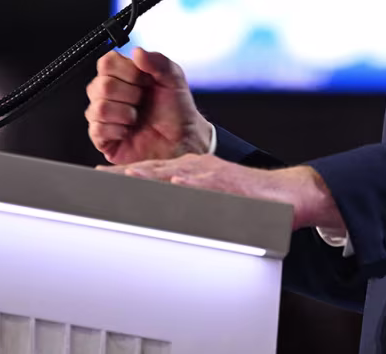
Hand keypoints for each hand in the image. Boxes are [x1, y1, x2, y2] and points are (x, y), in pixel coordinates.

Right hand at [85, 48, 211, 164]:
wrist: (182, 140)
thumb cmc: (177, 111)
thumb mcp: (174, 79)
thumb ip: (158, 61)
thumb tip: (138, 52)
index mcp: (123, 75)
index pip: (106, 62)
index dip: (127, 72)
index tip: (144, 80)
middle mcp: (109, 94)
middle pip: (100, 85)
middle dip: (129, 95)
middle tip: (142, 101)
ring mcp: (104, 116)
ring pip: (99, 108)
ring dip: (125, 114)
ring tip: (137, 117)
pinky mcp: (102, 138)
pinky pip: (98, 129)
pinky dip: (119, 131)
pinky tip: (129, 132)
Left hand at [101, 156, 345, 231]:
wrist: (289, 193)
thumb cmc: (250, 200)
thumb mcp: (210, 199)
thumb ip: (186, 203)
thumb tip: (160, 218)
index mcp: (190, 172)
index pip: (149, 172)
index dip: (122, 176)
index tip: (96, 180)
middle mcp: (197, 169)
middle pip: (153, 170)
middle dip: (124, 175)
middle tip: (96, 180)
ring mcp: (212, 175)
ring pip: (174, 175)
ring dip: (149, 177)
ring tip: (125, 179)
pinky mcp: (230, 184)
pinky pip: (206, 185)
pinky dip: (190, 185)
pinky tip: (176, 186)